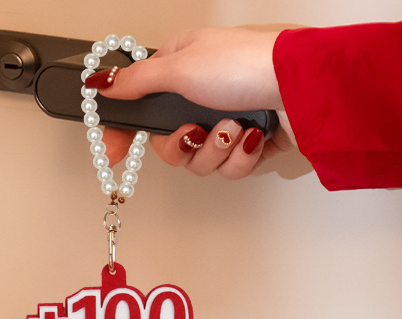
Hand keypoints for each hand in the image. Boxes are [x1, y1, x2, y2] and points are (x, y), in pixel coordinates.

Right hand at [87, 27, 297, 179]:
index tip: (114, 153)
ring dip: (217, 150)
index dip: (126, 134)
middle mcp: (202, 97)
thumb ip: (136, 81)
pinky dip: (240, 158)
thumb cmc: (244, 65)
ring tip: (235, 127)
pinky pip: (229, 170)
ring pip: (201, 163)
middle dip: (185, 146)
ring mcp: (227, 122)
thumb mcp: (179, 66)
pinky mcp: (250, 145)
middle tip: (195, 130)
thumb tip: (102, 82)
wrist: (300, 86)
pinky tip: (252, 137)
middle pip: (171, 146)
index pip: (141, 109)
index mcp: (182, 71)